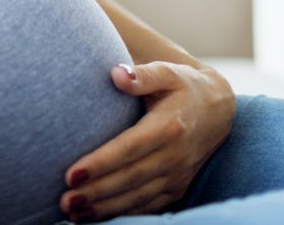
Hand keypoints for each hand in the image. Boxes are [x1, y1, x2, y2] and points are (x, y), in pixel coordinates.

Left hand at [59, 61, 235, 221]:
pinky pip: (149, 207)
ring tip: (73, 214)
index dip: (101, 163)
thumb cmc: (184, 87)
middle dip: (96, 193)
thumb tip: (116, 74)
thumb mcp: (168, 72)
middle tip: (64, 201)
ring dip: (104, 209)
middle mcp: (174, 156)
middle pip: (129, 179)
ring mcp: (177, 175)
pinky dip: (123, 214)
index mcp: (169, 127)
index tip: (71, 175)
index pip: (129, 148)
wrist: (219, 109)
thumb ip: (143, 74)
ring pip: (137, 198)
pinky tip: (97, 216)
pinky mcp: (177, 188)